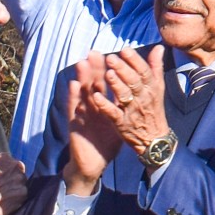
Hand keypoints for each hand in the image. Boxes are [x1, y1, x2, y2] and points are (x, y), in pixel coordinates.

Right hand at [0, 156, 28, 214]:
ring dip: (16, 190)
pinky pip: (22, 195)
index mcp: (3, 158)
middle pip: (19, 173)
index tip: (3, 180)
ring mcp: (20, 179)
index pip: (12, 163)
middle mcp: (14, 166)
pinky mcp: (23, 192)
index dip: (8, 173)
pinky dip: (17, 200)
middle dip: (13, 181)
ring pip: (21, 184)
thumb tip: (2, 174)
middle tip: (4, 190)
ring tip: (3, 198)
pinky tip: (6, 203)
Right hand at [61, 61, 117, 194]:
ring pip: (82, 93)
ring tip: (83, 62)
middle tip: (95, 52)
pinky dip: (73, 96)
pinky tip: (73, 85)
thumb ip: (129, 104)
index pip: (107, 83)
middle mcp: (92, 105)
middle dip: (94, 68)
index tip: (114, 54)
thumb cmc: (107, 141)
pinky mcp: (75, 123)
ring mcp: (82, 113)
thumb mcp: (120, 120)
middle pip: (93, 84)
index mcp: (104, 104)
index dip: (111, 69)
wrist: (94, 162)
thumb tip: (140, 90)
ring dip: (82, 77)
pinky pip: (74, 108)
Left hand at [93, 45, 171, 158]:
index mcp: (151, 88)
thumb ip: (155, 67)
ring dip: (116, 84)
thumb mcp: (158, 88)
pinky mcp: (121, 123)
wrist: (154, 139)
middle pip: (133, 82)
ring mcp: (132, 111)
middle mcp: (143, 98)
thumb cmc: (153, 109)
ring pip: (124, 96)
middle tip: (111, 58)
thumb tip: (158, 47)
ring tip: (107, 73)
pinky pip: (113, 113)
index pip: (144, 72)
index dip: (135, 60)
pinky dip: (105, 105)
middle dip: (123, 69)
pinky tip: (96, 97)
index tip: (125, 50)